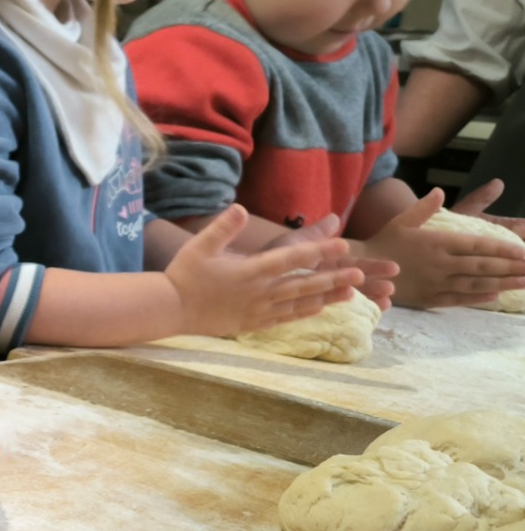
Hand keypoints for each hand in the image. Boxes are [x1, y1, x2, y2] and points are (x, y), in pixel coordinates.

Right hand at [166, 206, 363, 335]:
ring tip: (351, 294)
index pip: (292, 259)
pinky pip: (285, 318)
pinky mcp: (252, 323)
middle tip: (360, 275)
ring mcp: (257, 310)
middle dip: (333, 278)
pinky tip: (319, 310)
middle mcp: (260, 292)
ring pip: (299, 304)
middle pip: (304, 284)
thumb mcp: (200, 245)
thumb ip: (223, 227)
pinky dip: (304, 313)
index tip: (342, 245)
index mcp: (250, 270)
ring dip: (326, 298)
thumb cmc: (184, 274)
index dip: (320, 251)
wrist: (170, 308)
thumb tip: (241, 207)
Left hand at [260, 214, 396, 307]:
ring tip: (385, 305)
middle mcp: (319, 277)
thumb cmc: (265, 257)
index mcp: (320, 261)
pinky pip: (321, 311)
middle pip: (351, 281)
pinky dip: (338, 314)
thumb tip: (336, 217)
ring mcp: (310, 293)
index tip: (394, 269)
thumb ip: (313, 235)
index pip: (351, 263)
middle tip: (393, 290)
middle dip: (373, 285)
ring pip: (340, 296)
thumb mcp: (291, 243)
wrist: (238, 273)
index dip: (372, 265)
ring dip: (363, 300)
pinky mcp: (297, 307)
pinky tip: (354, 318)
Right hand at [364, 188, 524, 307]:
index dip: (503, 250)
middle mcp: (441, 263)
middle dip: (512, 268)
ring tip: (524, 282)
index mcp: (438, 242)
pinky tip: (495, 295)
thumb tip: (440, 192)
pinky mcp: (428, 298)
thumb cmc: (382, 243)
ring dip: (503, 283)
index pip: (479, 246)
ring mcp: (436, 282)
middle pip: (483, 266)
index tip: (524, 252)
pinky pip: (458, 299)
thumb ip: (423, 208)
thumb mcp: (401, 221)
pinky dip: (478, 298)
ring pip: (476, 284)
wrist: (360, 269)